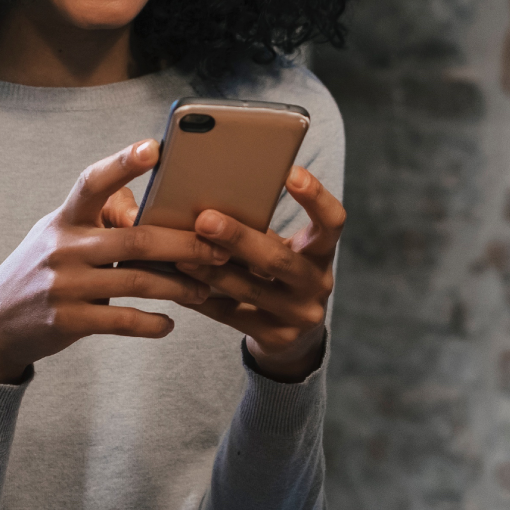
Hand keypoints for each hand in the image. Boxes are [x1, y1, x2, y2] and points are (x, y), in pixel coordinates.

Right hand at [0, 140, 229, 383]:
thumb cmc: (40, 271)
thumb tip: (151, 208)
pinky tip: (169, 323)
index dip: (123, 163)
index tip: (155, 147)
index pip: (92, 182)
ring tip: (205, 287)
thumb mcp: (57, 235)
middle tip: (220, 248)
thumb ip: (98, 219)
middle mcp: (63, 248)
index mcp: (63, 219)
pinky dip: (151, 322)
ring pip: (136, 282)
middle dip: (183, 244)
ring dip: (178, 286)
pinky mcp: (68, 321)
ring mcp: (64, 286)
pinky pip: (122, 321)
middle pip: (135, 240)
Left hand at [170, 166, 344, 381]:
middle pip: (278, 259)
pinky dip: (202, 298)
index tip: (291, 172)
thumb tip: (210, 195)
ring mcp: (299, 315)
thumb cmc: (278, 273)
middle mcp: (317, 283)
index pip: (332, 222)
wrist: (293, 334)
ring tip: (179, 254)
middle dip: (239, 238)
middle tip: (204, 219)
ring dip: (211, 270)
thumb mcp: (284, 250)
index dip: (315, 197)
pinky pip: (232, 315)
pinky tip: (177, 285)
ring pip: (250, 289)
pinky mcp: (276, 337)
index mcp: (321, 252)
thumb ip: (261, 229)